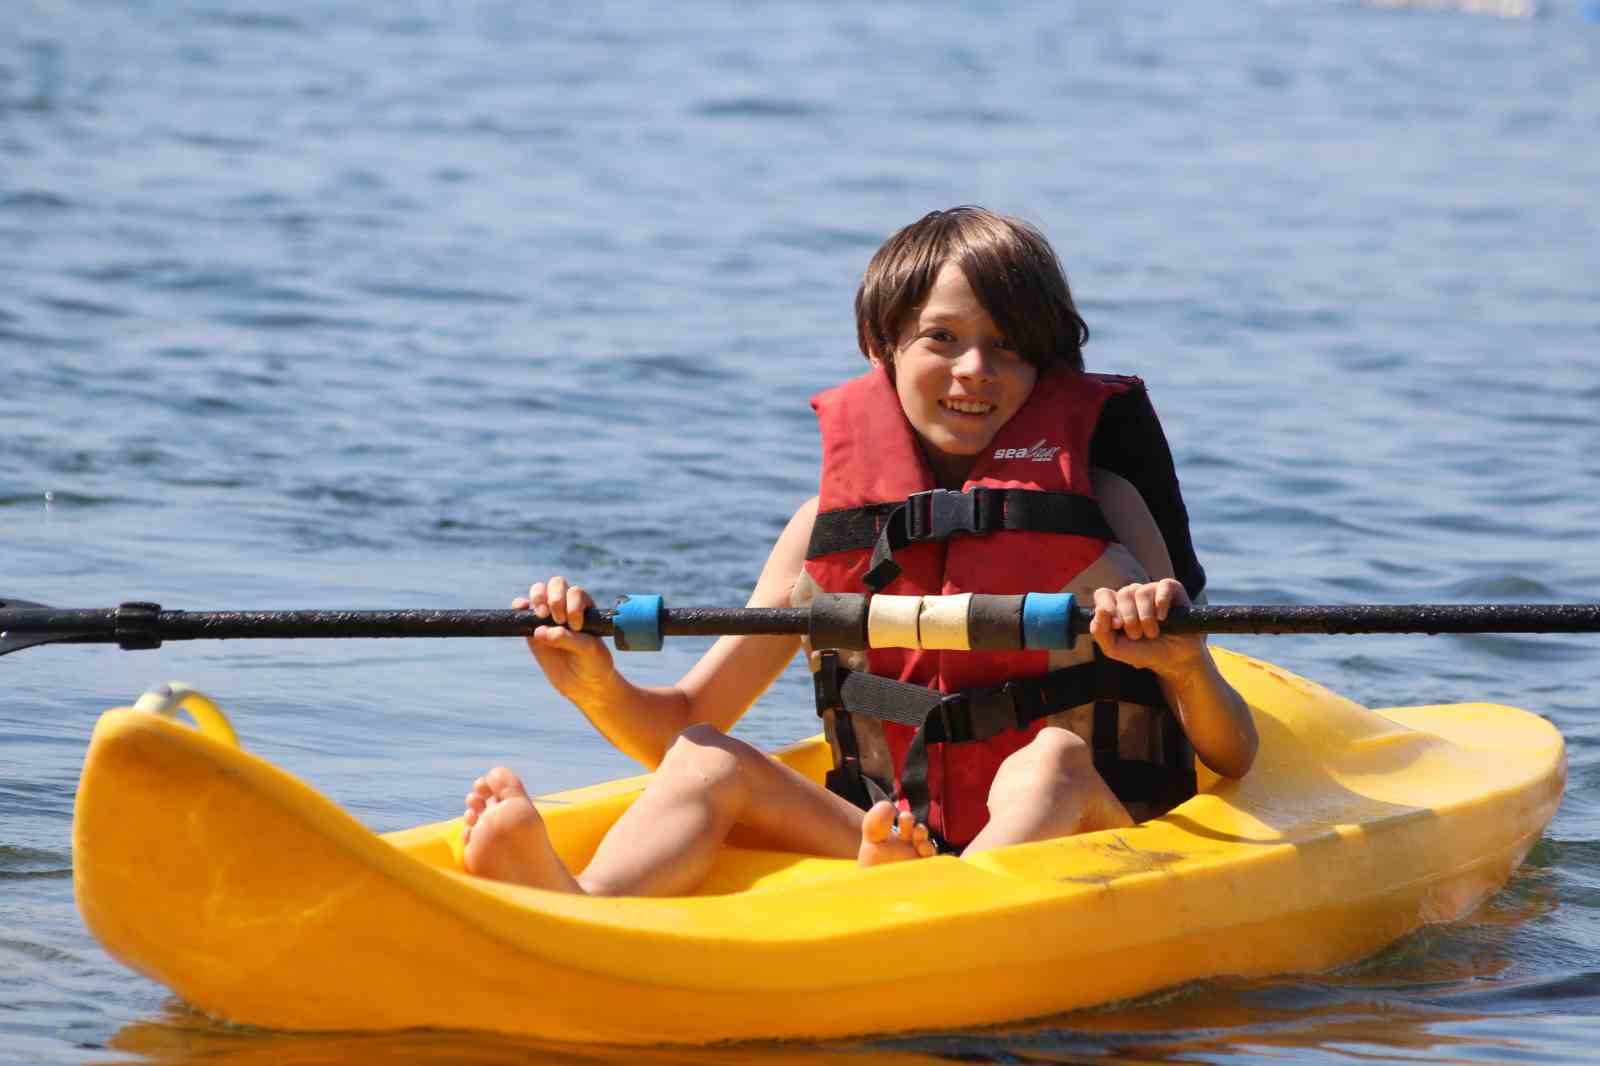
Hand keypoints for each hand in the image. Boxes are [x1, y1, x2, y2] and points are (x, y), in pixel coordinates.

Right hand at [514, 576, 616, 704]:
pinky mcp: (532, 629)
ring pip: (539, 592)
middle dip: (555, 598)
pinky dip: (520, 605)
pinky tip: (521, 609)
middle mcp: (567, 607)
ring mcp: (548, 617)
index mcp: (585, 608)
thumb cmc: (593, 663)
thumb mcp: (588, 650)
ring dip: (538, 599)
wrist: (584, 684)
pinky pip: (523, 610)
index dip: (573, 605)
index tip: (577, 626)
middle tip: (559, 620)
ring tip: (543, 617)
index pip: (575, 592)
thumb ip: (568, 639)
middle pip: (556, 584)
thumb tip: (540, 631)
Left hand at [1088, 579, 1203, 678]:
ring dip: (1146, 618)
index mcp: (1116, 605)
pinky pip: (1163, 588)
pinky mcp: (1171, 589)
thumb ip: (1100, 632)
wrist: (1173, 659)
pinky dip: (1161, 605)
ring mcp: (1151, 590)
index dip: (1107, 607)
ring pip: (1141, 593)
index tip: (1116, 625)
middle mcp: (1132, 594)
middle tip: (1138, 635)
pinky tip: (1163, 618)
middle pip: (1123, 594)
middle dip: (1130, 620)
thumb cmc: (1142, 651)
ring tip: (1152, 633)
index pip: (1103, 594)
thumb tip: (1100, 610)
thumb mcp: (1115, 648)